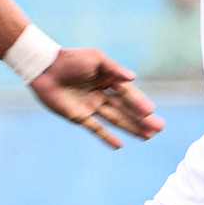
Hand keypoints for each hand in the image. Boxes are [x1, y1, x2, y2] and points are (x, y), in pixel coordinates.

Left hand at [30, 49, 164, 149]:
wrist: (45, 67)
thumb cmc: (71, 59)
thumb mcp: (96, 58)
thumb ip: (114, 69)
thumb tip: (133, 78)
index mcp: (109, 79)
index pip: (128, 94)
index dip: (139, 103)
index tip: (151, 112)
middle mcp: (102, 94)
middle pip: (126, 109)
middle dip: (142, 119)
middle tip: (159, 129)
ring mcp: (91, 106)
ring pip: (116, 120)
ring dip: (131, 128)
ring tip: (148, 137)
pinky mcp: (79, 116)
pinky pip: (96, 128)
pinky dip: (107, 137)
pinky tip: (119, 145)